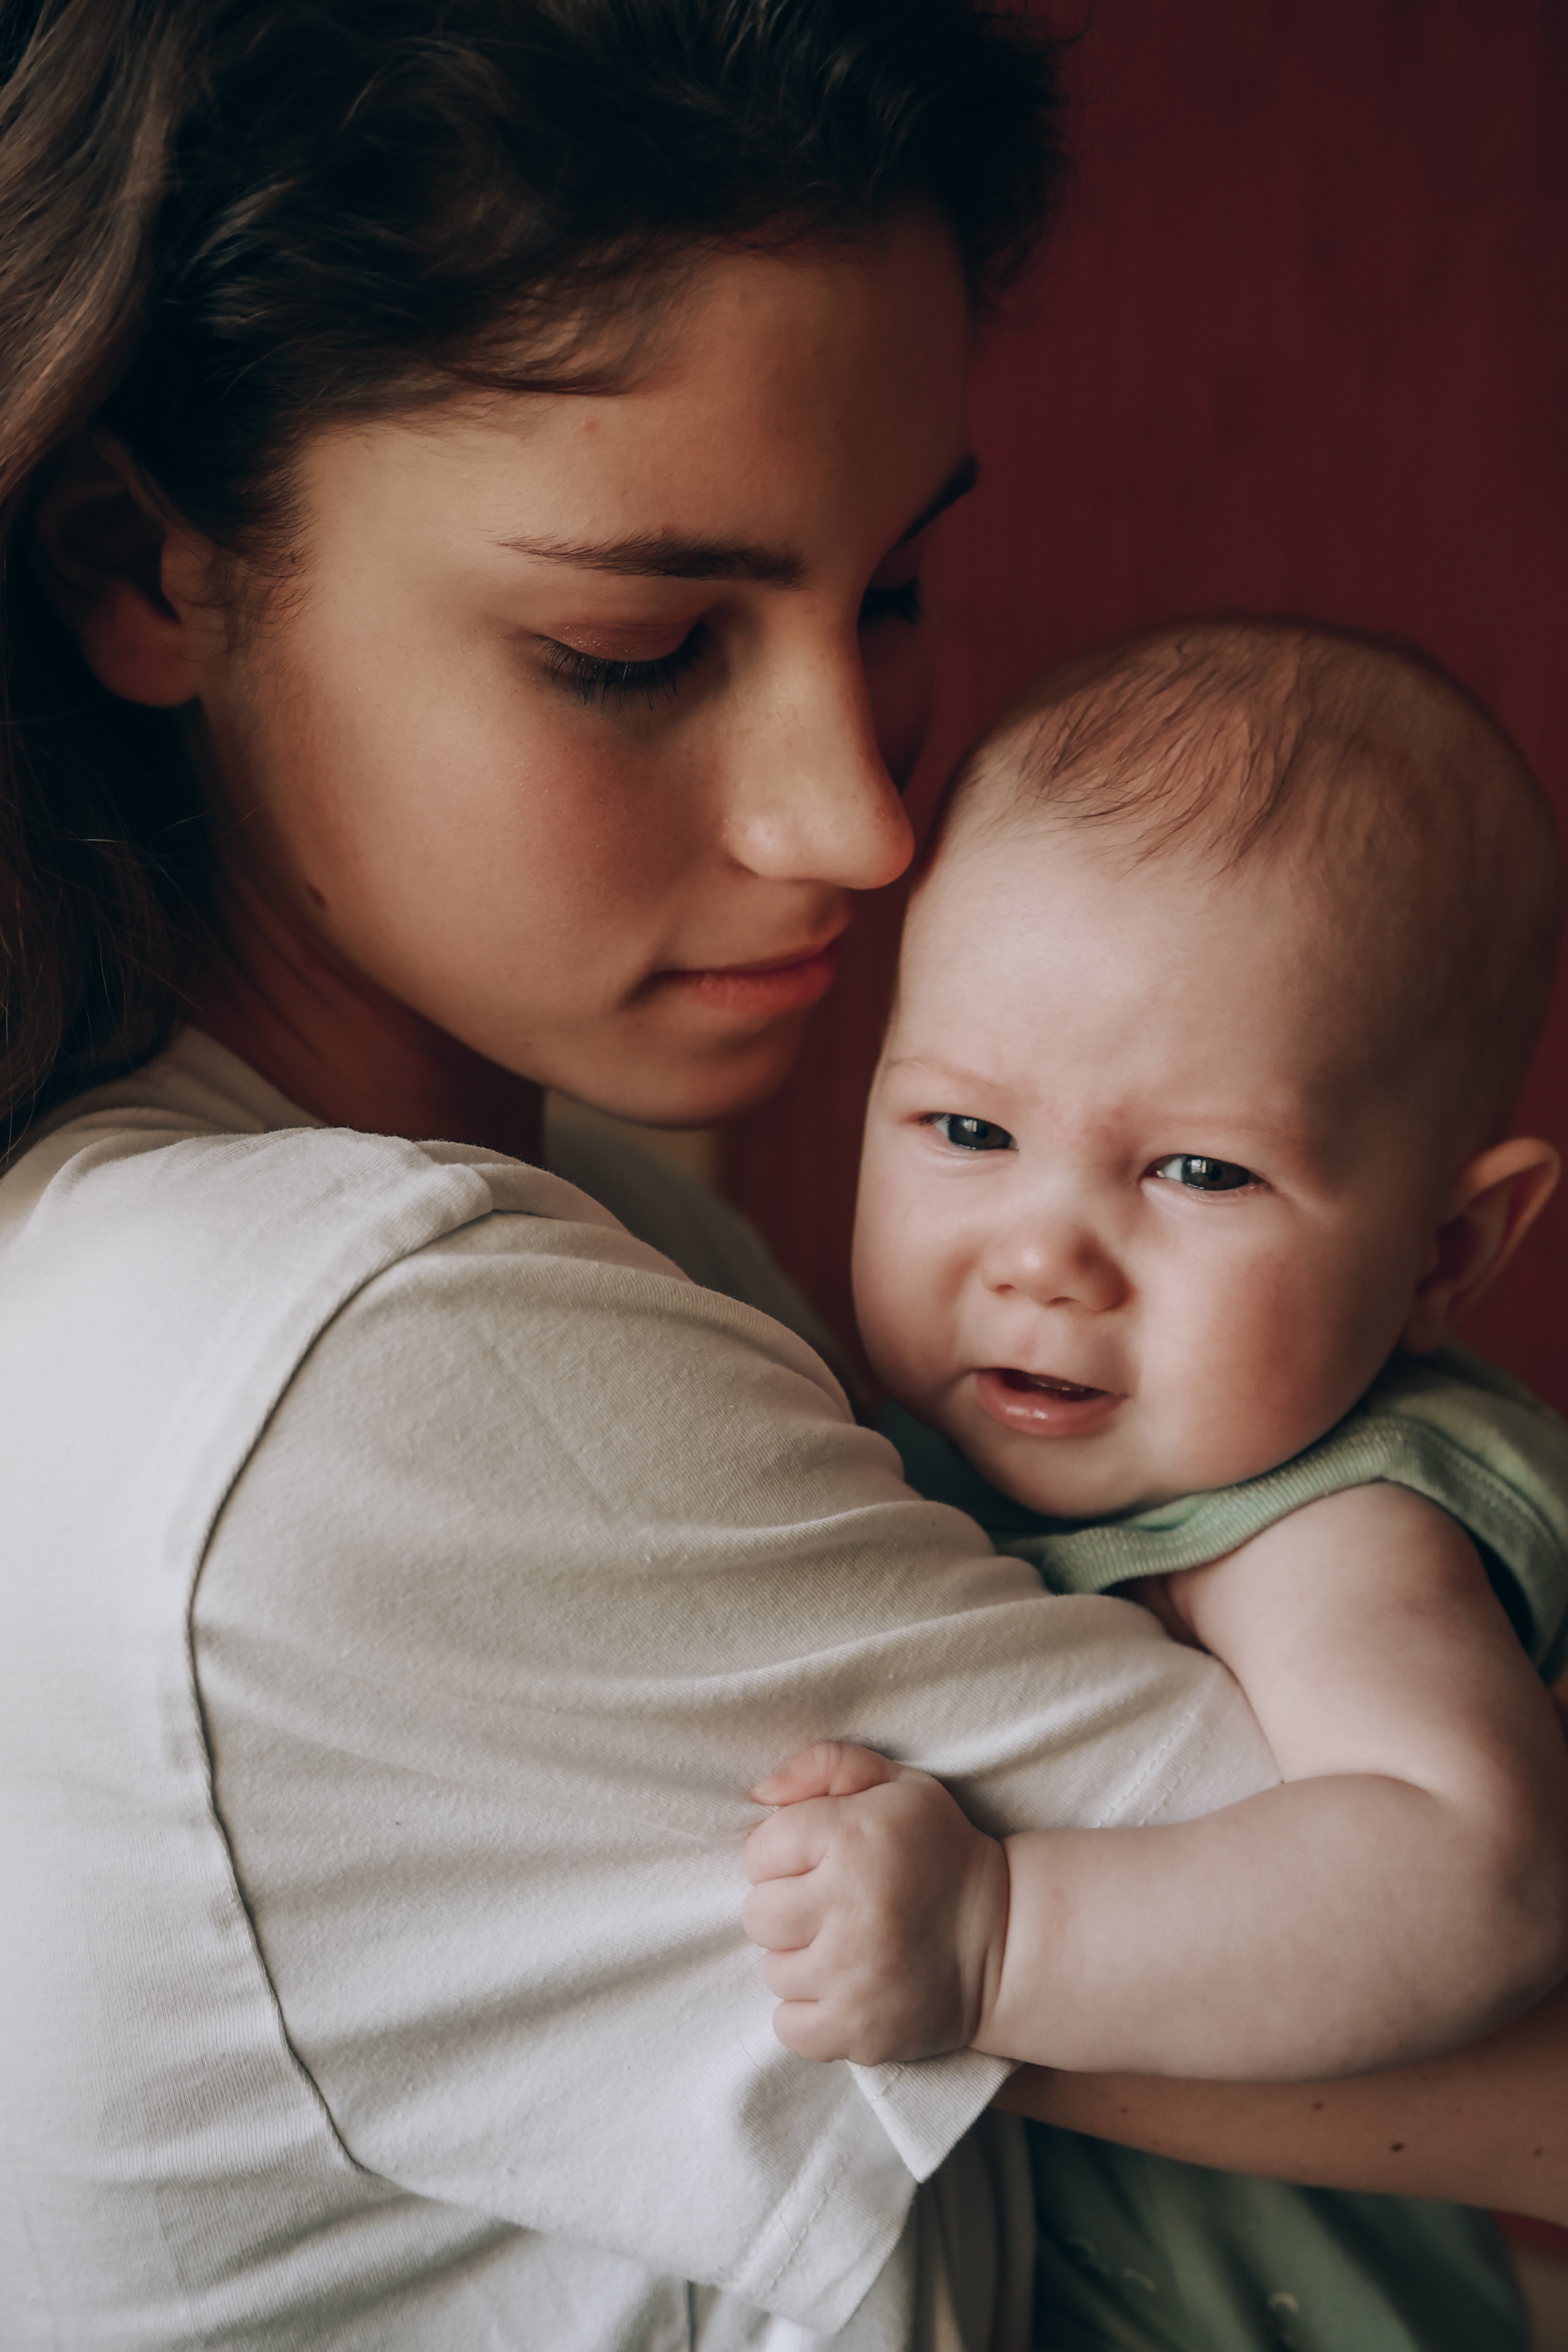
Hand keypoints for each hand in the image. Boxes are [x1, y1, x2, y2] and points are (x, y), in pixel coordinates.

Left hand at [741, 1741, 1008, 2064]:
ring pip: (775, 1971)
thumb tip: (759, 1793)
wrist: (1006, 1939)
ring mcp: (854, 1977)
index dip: (782, 1855)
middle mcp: (850, 1907)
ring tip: (846, 1946)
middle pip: (758, 1914)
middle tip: (831, 1905)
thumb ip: (825, 1765)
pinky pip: (790, 2027)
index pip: (758, 1851)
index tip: (818, 1860)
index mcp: (852, 1837)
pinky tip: (844, 1988)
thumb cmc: (939, 1852)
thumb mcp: (896, 1785)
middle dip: (786, 1907)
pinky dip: (809, 2012)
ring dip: (801, 1960)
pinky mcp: (861, 2030)